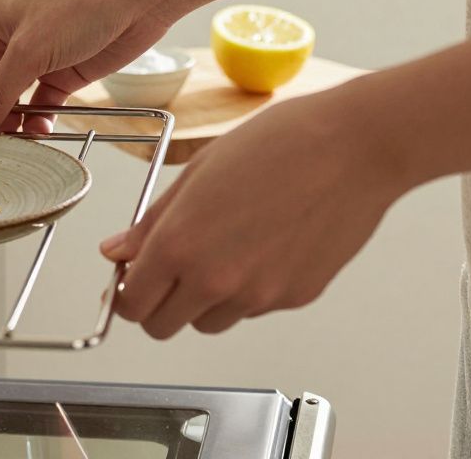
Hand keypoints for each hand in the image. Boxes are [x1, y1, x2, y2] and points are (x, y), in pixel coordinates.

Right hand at [0, 0, 175, 143]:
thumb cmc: (82, 3)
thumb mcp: (29, 51)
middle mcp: (4, 42)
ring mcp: (32, 60)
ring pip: (6, 104)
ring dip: (7, 126)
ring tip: (9, 148)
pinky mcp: (60, 74)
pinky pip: (37, 107)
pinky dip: (36, 123)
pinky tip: (41, 133)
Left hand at [100, 87, 411, 338]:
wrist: (353, 148)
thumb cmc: (278, 144)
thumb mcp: (198, 172)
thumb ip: (152, 222)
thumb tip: (116, 250)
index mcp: (181, 244)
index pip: (132, 304)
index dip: (126, 294)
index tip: (131, 280)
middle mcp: (217, 280)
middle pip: (164, 327)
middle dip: (158, 304)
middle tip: (168, 272)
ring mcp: (259, 295)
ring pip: (209, 322)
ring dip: (203, 301)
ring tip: (224, 248)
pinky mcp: (295, 298)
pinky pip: (253, 309)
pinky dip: (247, 291)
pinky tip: (263, 245)